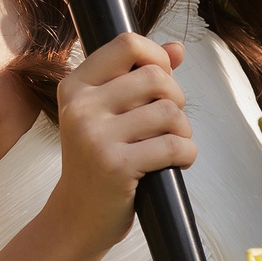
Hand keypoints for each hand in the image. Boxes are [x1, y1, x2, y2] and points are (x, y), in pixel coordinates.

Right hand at [48, 32, 191, 254]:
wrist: (78, 216)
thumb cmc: (98, 160)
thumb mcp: (109, 113)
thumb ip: (139, 76)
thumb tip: (177, 49)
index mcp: (75, 86)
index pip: (127, 43)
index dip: (156, 57)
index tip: (162, 80)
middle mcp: (80, 107)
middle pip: (156, 77)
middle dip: (176, 99)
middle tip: (169, 122)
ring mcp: (95, 136)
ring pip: (170, 112)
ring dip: (183, 131)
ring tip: (170, 146)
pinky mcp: (115, 166)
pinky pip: (174, 145)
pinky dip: (186, 154)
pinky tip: (175, 163)